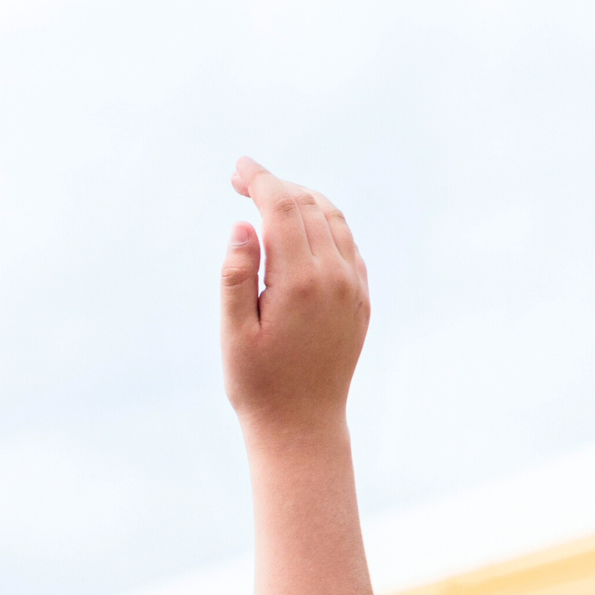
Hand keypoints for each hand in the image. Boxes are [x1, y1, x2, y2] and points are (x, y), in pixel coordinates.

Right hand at [219, 159, 366, 435]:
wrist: (303, 426)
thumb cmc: (258, 384)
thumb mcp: (233, 333)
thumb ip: (237, 276)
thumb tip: (243, 225)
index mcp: (300, 283)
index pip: (282, 209)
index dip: (260, 180)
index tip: (237, 168)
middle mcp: (335, 278)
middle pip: (309, 205)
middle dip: (276, 185)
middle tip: (242, 180)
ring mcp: (353, 287)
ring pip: (333, 219)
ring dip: (302, 199)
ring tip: (269, 197)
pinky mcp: (360, 299)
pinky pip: (347, 243)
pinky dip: (323, 223)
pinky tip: (301, 229)